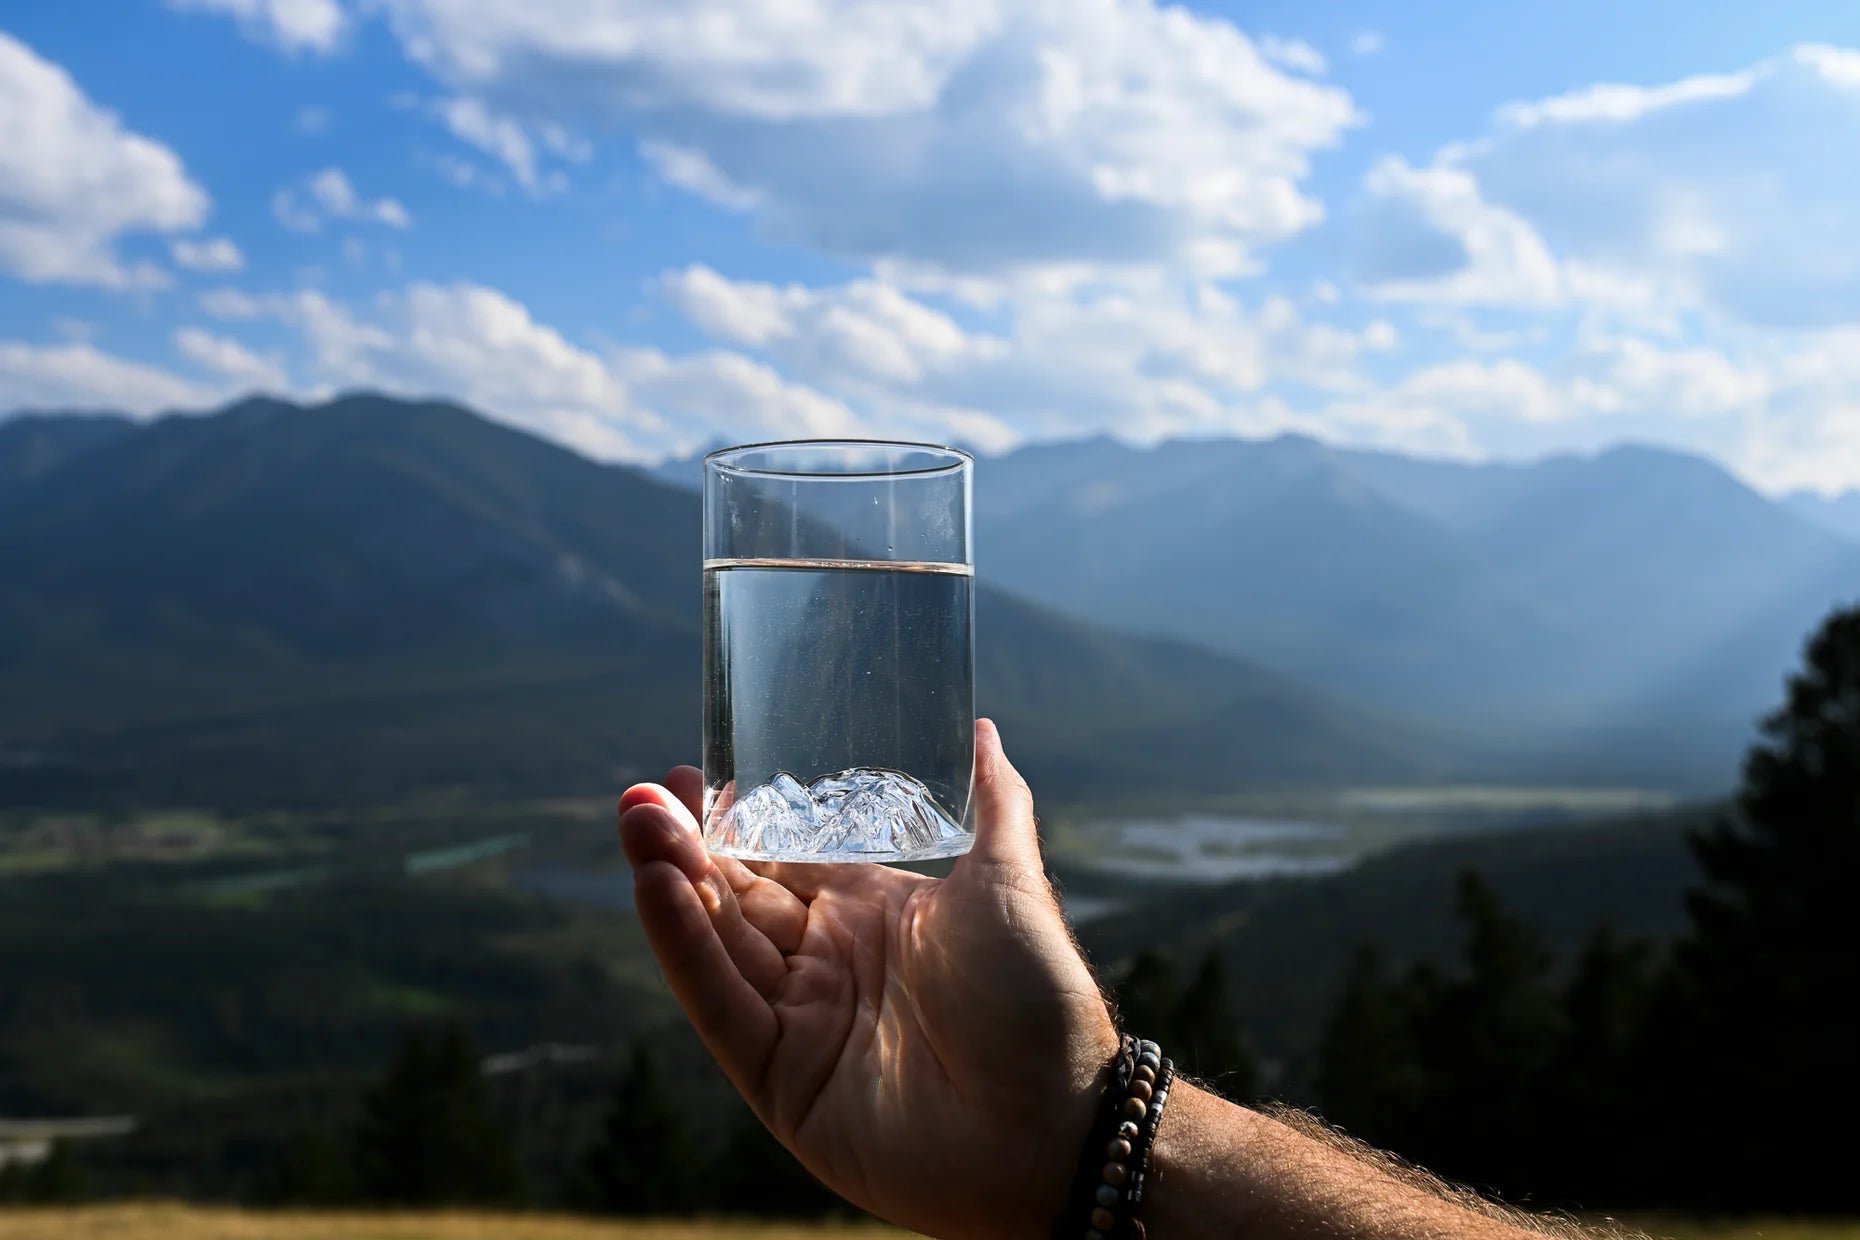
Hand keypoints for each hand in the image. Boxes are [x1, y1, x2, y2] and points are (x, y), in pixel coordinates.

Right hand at [619, 719, 1119, 1237]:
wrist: (1051, 1121)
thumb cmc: (1040, 998)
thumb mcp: (1010, 880)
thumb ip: (991, 803)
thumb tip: (982, 728)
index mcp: (873, 915)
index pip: (783, 861)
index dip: (736, 822)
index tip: (691, 775)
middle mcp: (829, 965)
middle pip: (738, 897)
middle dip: (687, 846)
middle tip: (643, 796)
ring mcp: (803, 1022)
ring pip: (720, 944)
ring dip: (674, 885)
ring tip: (638, 824)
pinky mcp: (781, 1079)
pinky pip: (722, 1005)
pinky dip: (686, 949)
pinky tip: (659, 890)